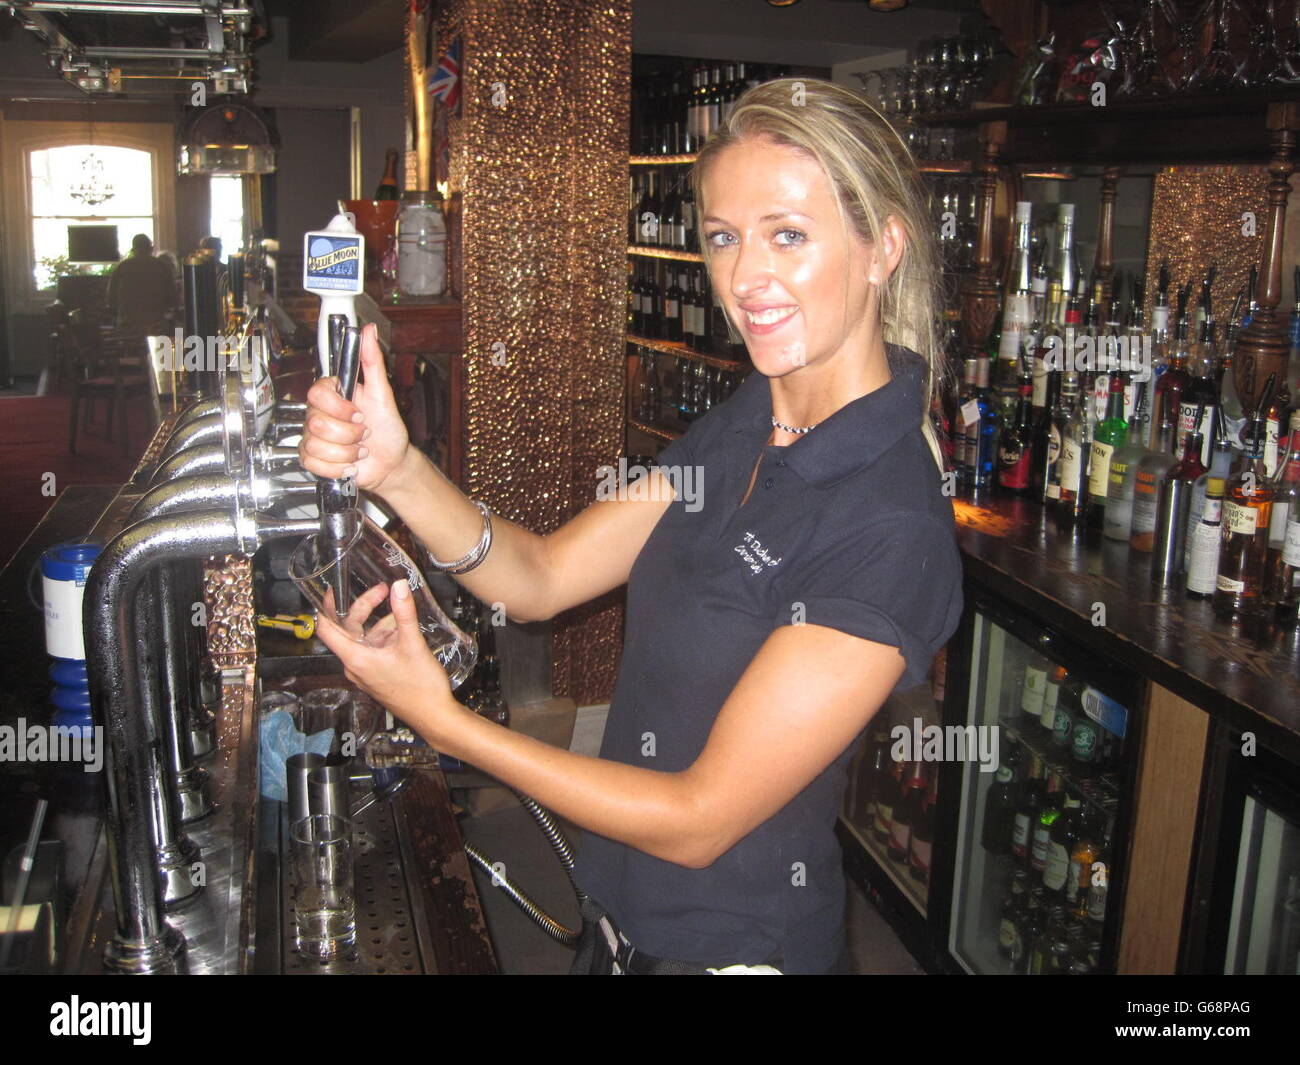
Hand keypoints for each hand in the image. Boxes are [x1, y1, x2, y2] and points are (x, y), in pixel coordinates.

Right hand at [298, 322, 411, 496]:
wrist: (391, 462)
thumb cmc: (387, 428)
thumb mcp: (383, 393)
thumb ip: (372, 361)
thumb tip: (368, 330)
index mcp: (333, 395)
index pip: (318, 393)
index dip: (340, 408)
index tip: (359, 414)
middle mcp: (319, 413)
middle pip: (318, 424)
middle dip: (349, 434)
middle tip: (363, 433)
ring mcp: (313, 436)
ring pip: (317, 446)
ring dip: (346, 453)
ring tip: (358, 449)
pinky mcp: (312, 458)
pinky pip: (313, 463)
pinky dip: (337, 467)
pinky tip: (348, 463)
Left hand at [313, 578, 460, 743]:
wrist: (433, 715)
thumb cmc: (420, 687)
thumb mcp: (413, 644)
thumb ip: (404, 613)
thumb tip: (398, 586)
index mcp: (356, 659)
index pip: (327, 629)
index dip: (326, 606)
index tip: (332, 590)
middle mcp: (356, 666)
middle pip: (349, 630)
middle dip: (364, 608)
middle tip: (382, 591)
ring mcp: (366, 673)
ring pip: (364, 639)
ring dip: (378, 623)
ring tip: (399, 612)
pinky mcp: (376, 677)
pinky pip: (373, 650)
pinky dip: (384, 637)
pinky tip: (402, 631)